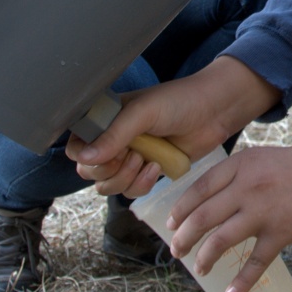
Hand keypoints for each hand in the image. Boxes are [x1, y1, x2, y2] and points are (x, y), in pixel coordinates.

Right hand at [67, 56, 281, 196]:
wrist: (215, 111)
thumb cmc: (180, 100)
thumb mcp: (144, 112)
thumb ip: (115, 134)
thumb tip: (86, 158)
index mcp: (105, 118)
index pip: (76, 146)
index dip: (87, 156)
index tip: (110, 152)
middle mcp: (113, 138)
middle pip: (89, 172)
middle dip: (109, 171)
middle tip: (133, 155)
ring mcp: (129, 156)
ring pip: (108, 186)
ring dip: (125, 179)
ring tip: (146, 161)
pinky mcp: (147, 170)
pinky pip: (131, 190)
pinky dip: (140, 185)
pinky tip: (156, 168)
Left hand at [166, 135, 291, 291]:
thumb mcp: (264, 159)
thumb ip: (239, 175)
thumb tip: (213, 200)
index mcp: (240, 165)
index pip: (198, 188)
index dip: (180, 208)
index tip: (170, 223)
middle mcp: (246, 187)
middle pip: (202, 217)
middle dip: (183, 237)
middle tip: (176, 250)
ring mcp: (263, 211)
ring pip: (220, 240)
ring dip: (204, 258)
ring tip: (199, 269)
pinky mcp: (281, 233)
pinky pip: (255, 262)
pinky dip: (241, 282)